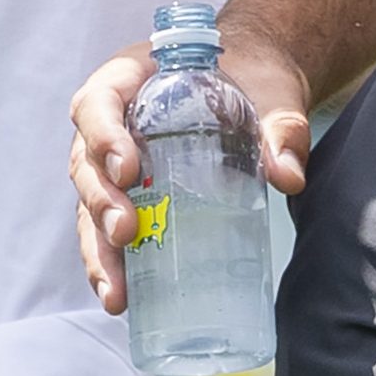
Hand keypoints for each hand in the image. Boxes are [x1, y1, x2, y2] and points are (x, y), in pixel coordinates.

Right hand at [70, 24, 311, 316]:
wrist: (258, 83)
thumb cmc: (254, 77)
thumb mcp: (271, 94)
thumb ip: (281, 128)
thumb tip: (288, 178)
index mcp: (129, 79)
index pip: (97, 103)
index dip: (103, 136)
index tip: (128, 169)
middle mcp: (111, 121)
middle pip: (87, 163)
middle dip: (100, 203)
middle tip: (126, 232)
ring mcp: (115, 163)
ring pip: (89, 205)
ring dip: (98, 248)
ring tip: (116, 291)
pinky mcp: (131, 197)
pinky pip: (108, 230)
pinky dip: (111, 264)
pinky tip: (123, 298)